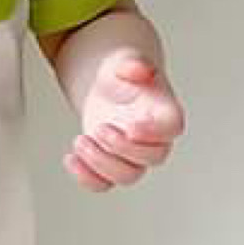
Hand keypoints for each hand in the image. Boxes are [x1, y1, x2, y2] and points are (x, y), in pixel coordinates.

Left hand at [64, 50, 184, 191]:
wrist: (107, 88)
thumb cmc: (122, 75)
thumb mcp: (124, 60)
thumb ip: (132, 63)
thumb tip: (138, 69)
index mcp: (164, 112)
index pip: (172, 128)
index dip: (154, 132)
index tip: (131, 126)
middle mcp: (154, 139)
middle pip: (153, 158)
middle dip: (122, 147)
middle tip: (99, 128)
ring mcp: (133, 156)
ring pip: (128, 176)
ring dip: (101, 163)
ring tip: (80, 141)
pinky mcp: (111, 165)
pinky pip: (104, 184)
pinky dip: (86, 178)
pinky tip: (71, 158)